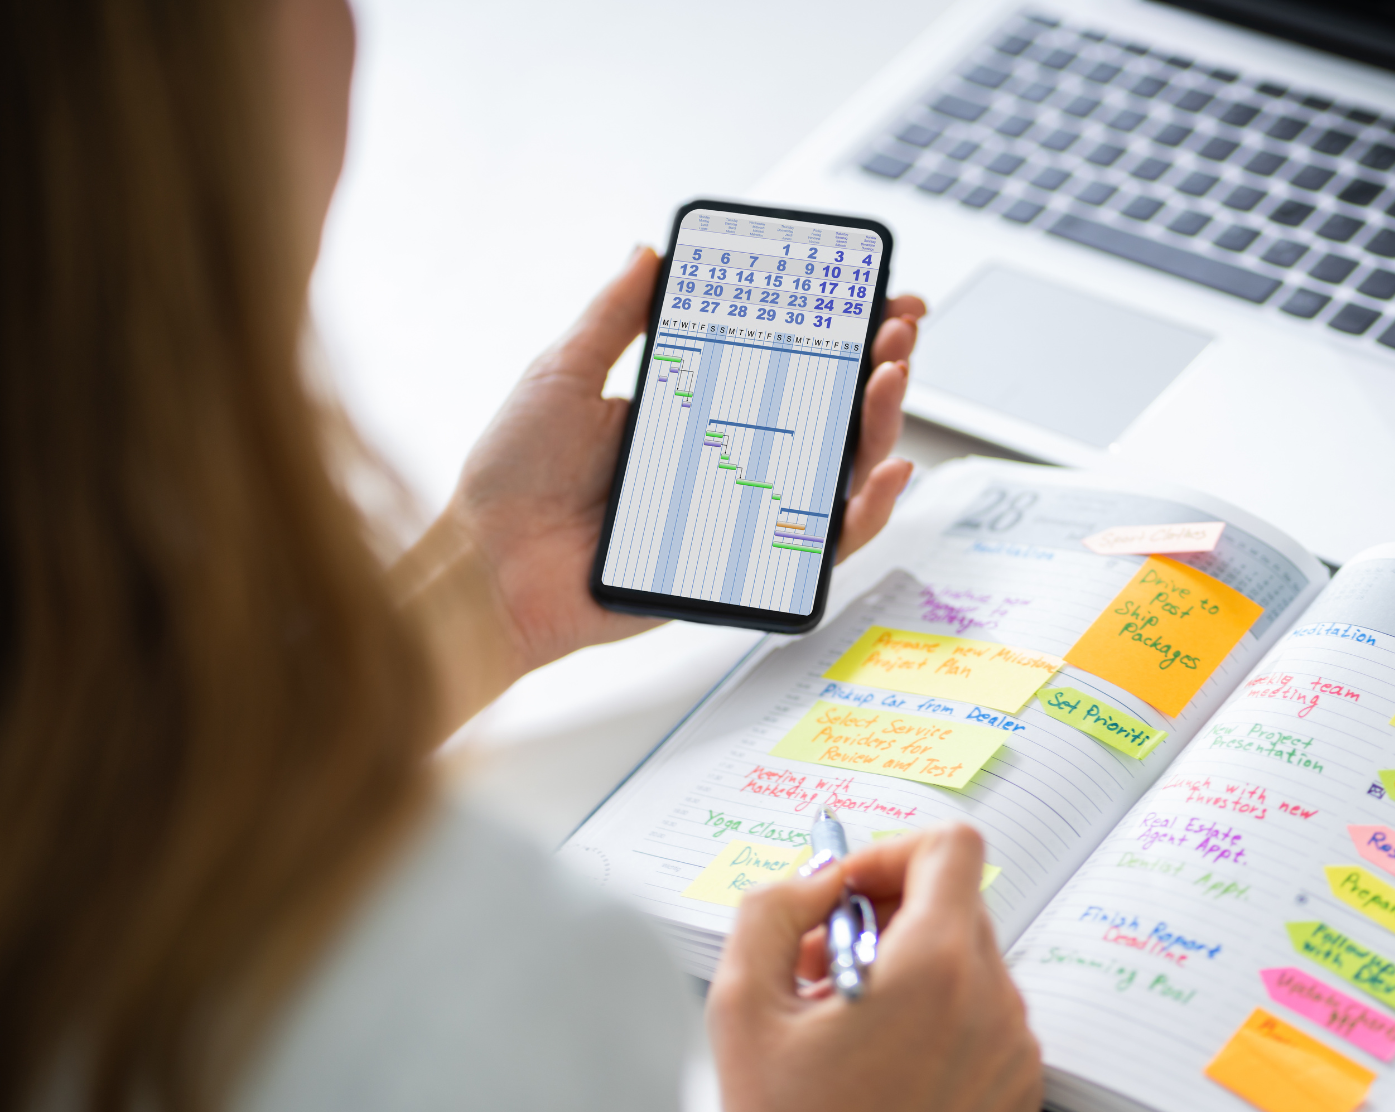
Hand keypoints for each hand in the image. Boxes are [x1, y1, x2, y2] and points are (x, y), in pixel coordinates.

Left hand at [442, 246, 925, 677]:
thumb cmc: (511, 480)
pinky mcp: (742, 570)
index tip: (874, 296)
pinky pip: (820, 547)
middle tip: (898, 330)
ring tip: (892, 379)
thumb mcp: (562, 374)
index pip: (784, 365)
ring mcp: (740, 514)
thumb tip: (648, 250)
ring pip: (838, 474)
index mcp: (691, 411)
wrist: (489, 568)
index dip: (838, 333)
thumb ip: (612, 315)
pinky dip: (865, 513)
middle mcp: (727, 461)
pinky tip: (886, 472)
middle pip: (827, 415)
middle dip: (878, 367)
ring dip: (881, 424)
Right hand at [708, 825, 1043, 1111]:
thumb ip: (773, 911)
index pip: (951, 848)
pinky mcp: (1018, 1091)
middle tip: (826, 963)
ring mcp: (1014, 1050)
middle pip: (957, 902)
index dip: (890, 854)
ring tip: (848, 1024)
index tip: (849, 892)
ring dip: (911, 967)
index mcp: (935, 968)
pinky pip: (986, 1017)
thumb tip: (815, 881)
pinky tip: (882, 1064)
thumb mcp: (743, 1007)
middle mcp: (992, 1002)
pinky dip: (939, 1018)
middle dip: (888, 913)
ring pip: (970, 961)